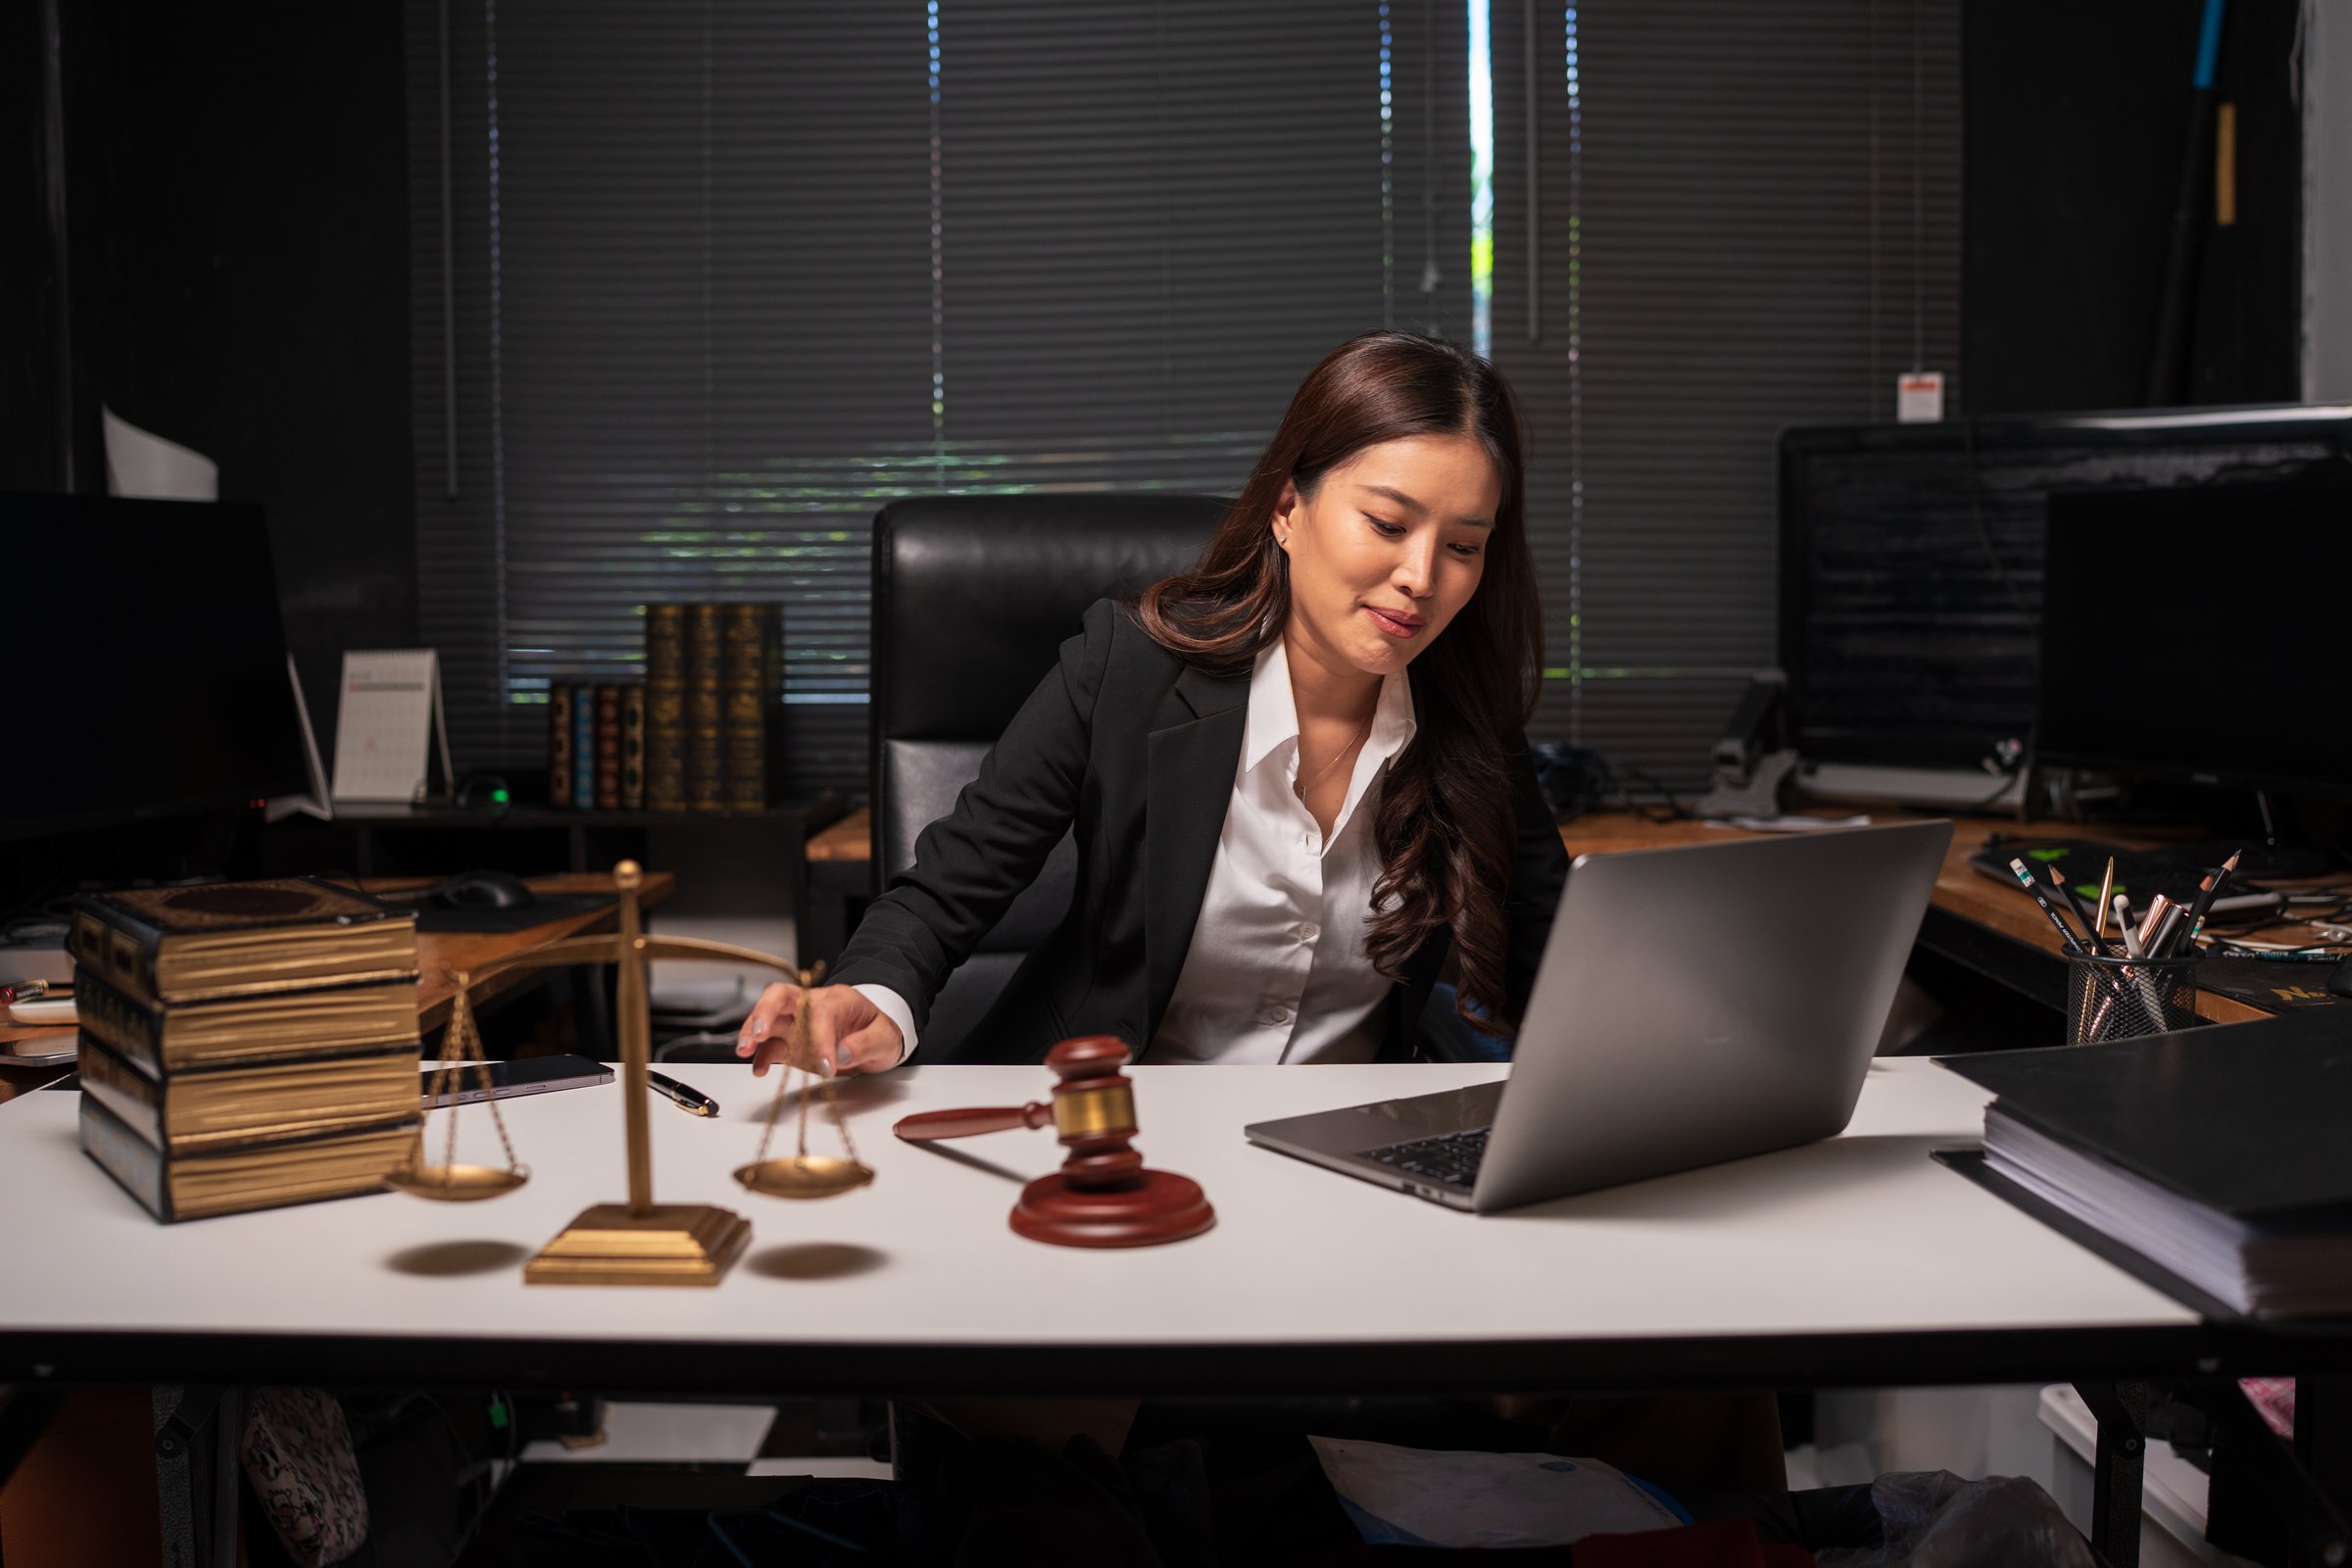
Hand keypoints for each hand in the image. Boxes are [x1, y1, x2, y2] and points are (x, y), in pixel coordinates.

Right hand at [735, 982, 902, 1076]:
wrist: (876, 1036)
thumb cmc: (879, 1030)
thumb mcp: (885, 1037)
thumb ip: (866, 1044)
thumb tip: (840, 1054)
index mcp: (838, 999)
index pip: (821, 1013)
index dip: (820, 1040)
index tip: (826, 1068)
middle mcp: (812, 1005)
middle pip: (780, 996)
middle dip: (764, 1012)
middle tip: (756, 1033)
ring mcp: (798, 1023)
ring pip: (767, 1019)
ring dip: (752, 1033)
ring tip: (744, 1050)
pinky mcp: (791, 1043)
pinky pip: (771, 1046)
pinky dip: (761, 1057)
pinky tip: (759, 1070)